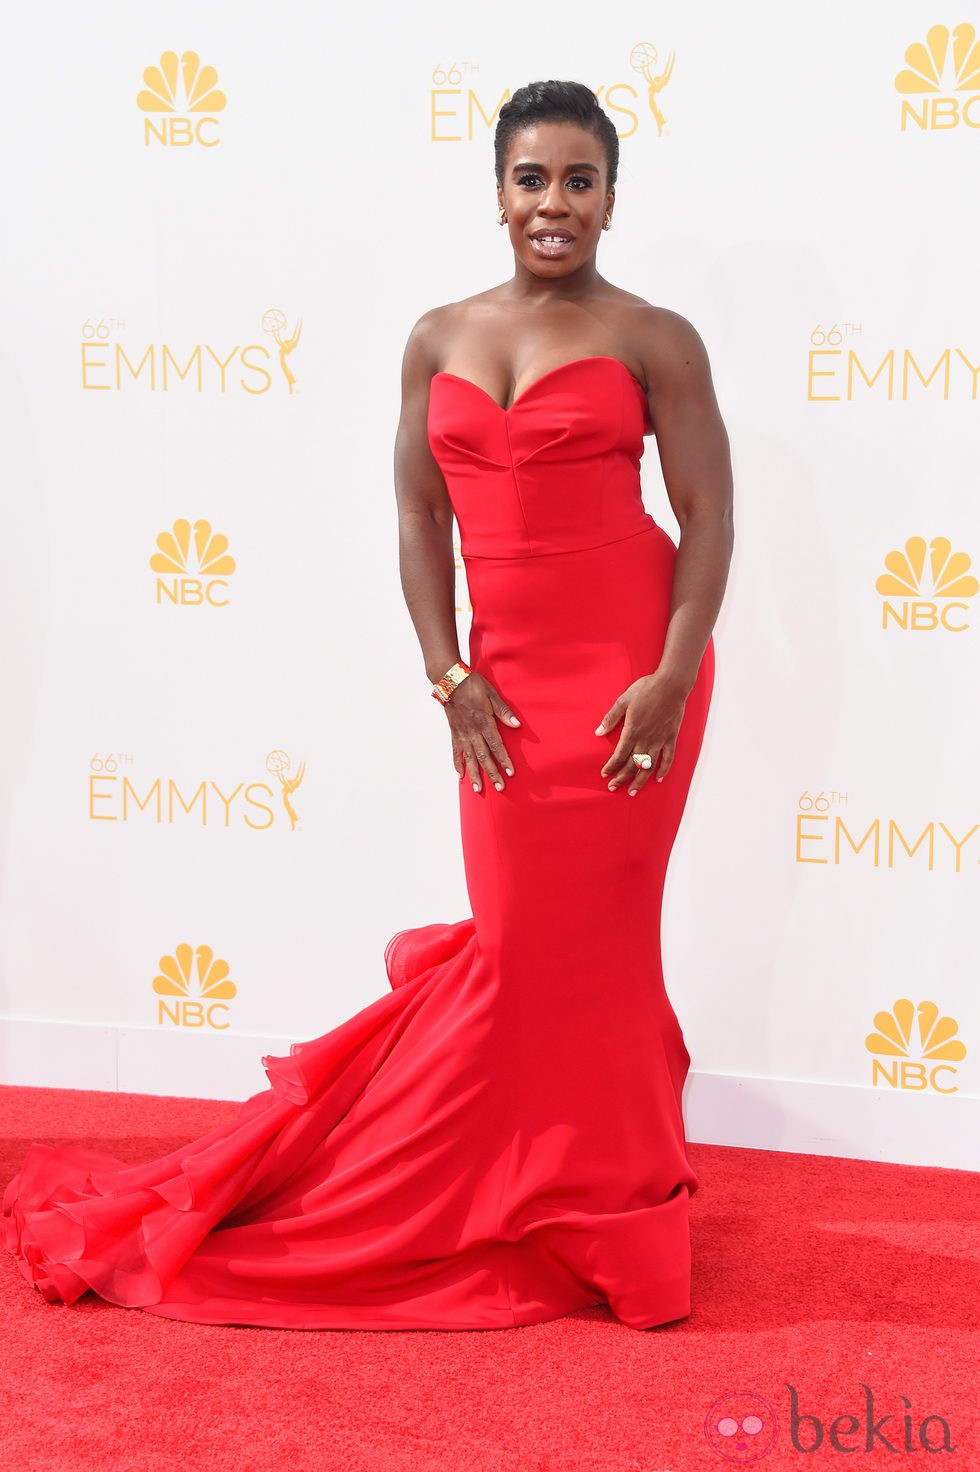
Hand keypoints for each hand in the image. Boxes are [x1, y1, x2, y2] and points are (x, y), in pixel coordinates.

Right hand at [444, 671, 520, 792]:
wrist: (451, 680)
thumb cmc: (473, 685)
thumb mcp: (492, 694)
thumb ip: (503, 711)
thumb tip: (517, 724)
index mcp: (484, 722)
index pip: (496, 745)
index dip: (504, 759)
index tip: (510, 773)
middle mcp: (472, 731)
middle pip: (483, 756)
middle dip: (492, 773)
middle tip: (499, 787)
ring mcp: (462, 733)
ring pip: (469, 758)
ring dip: (474, 774)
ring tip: (478, 789)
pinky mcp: (454, 732)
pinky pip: (455, 751)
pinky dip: (457, 763)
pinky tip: (461, 775)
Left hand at [595, 673, 686, 794]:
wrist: (671, 685)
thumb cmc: (646, 689)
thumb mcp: (623, 700)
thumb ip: (611, 718)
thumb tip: (598, 732)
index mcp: (632, 731)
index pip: (619, 755)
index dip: (611, 766)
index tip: (605, 774)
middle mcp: (646, 739)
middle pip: (632, 765)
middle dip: (622, 778)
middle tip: (613, 788)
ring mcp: (660, 740)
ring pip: (648, 766)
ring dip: (640, 781)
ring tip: (633, 792)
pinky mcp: (671, 737)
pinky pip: (668, 758)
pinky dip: (663, 770)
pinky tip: (658, 779)